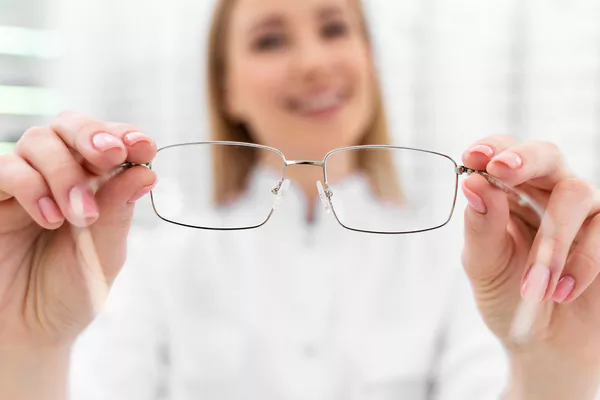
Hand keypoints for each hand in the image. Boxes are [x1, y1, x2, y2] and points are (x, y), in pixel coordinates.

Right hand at [0, 112, 156, 349]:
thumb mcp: (104, 252)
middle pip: (69, 126)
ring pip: (39, 141)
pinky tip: (50, 219)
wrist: (28, 330)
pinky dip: (31, 186)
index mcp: (94, 183)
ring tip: (80, 216)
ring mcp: (24, 183)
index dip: (125, 135)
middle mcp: (58, 175)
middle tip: (111, 155)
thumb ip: (118, 212)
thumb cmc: (70, 290)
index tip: (143, 146)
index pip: (107, 142)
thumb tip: (147, 171)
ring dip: (66, 172)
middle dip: (93, 135)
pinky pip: (4, 169)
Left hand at [460, 135, 599, 365]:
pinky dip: (580, 263)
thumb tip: (474, 184)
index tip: (474, 157)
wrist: (546, 344)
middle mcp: (546, 194)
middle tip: (501, 170)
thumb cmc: (509, 297)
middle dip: (524, 159)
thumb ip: (481, 228)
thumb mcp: (484, 267)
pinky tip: (561, 292)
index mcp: (508, 195)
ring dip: (552, 239)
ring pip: (576, 193)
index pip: (501, 155)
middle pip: (546, 155)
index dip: (491, 148)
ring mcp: (582, 212)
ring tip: (535, 285)